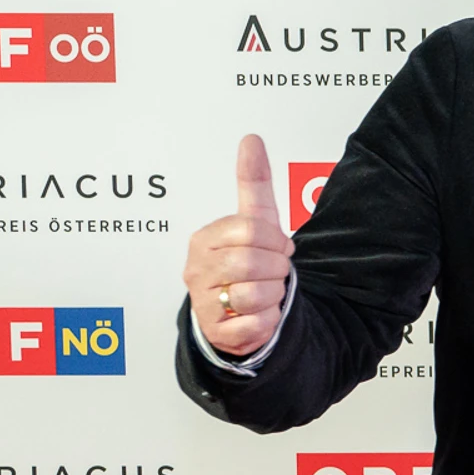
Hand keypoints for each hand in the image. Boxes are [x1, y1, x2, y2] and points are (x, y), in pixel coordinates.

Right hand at [182, 134, 294, 356]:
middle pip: (253, 263)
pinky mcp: (216, 334)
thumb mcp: (254, 221)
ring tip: (266, 292)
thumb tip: (251, 140)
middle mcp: (196, 270)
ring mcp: (202, 304)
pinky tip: (260, 315)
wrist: (240, 313)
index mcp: (203, 240)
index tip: (277, 246)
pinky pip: (257, 324)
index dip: (275, 239)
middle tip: (274, 272)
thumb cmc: (248, 264)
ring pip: (256, 295)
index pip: (251, 230)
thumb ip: (253, 182)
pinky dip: (269, 320)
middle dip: (276, 268)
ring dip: (274, 295)